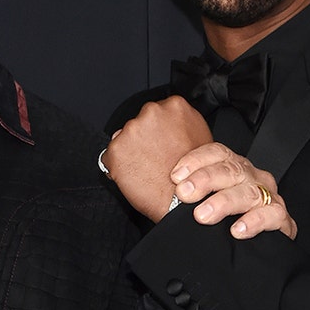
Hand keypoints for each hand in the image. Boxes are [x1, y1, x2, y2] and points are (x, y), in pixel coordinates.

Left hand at [104, 96, 212, 222]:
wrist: (182, 203)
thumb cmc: (194, 176)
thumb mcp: (198, 138)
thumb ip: (180, 124)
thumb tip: (168, 123)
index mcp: (175, 106)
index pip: (157, 111)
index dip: (157, 130)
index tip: (159, 141)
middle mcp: (152, 113)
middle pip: (140, 121)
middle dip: (143, 138)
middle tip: (153, 158)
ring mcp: (132, 129)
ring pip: (124, 138)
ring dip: (130, 151)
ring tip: (146, 168)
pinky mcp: (116, 149)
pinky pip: (111, 157)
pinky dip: (117, 166)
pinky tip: (134, 175)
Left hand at [171, 144, 297, 239]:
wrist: (252, 252)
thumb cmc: (220, 217)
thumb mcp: (200, 200)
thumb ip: (187, 193)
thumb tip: (160, 191)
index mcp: (232, 165)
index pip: (216, 152)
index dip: (195, 161)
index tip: (175, 176)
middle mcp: (251, 176)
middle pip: (230, 170)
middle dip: (205, 180)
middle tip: (184, 194)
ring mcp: (268, 195)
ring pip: (249, 192)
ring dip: (224, 202)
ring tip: (202, 215)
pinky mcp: (281, 219)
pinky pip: (273, 215)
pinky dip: (255, 221)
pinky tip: (237, 230)